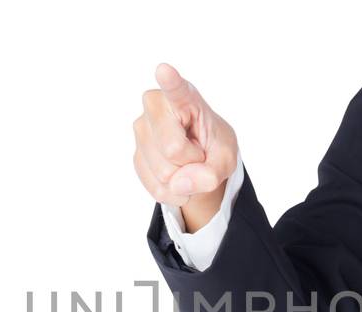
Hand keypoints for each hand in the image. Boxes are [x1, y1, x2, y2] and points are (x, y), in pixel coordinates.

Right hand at [133, 63, 237, 231]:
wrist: (199, 159)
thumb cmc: (213, 147)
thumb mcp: (226, 159)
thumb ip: (213, 172)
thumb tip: (180, 183)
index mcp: (186, 98)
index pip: (177, 90)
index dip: (170, 82)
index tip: (164, 69)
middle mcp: (156, 107)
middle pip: (173, 149)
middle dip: (193, 162)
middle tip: (198, 152)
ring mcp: (141, 130)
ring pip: (164, 172)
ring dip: (183, 179)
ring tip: (188, 162)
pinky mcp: (136, 154)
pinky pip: (157, 187)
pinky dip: (174, 192)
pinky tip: (178, 178)